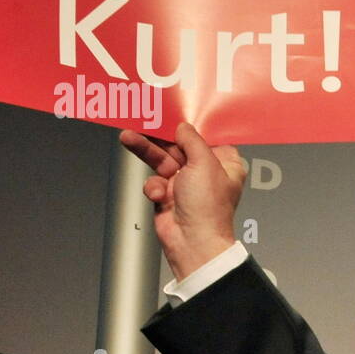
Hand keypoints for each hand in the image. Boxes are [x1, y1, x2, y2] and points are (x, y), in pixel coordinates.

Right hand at [119, 122, 245, 279]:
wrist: (192, 242)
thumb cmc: (208, 209)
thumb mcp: (204, 163)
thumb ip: (192, 141)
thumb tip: (183, 127)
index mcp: (225, 163)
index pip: (207, 136)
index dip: (191, 125)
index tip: (174, 110)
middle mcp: (206, 172)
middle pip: (179, 145)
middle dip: (160, 136)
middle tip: (142, 120)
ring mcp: (186, 183)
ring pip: (162, 159)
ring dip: (146, 150)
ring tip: (129, 137)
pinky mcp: (169, 195)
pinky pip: (155, 180)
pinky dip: (154, 186)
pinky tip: (159, 195)